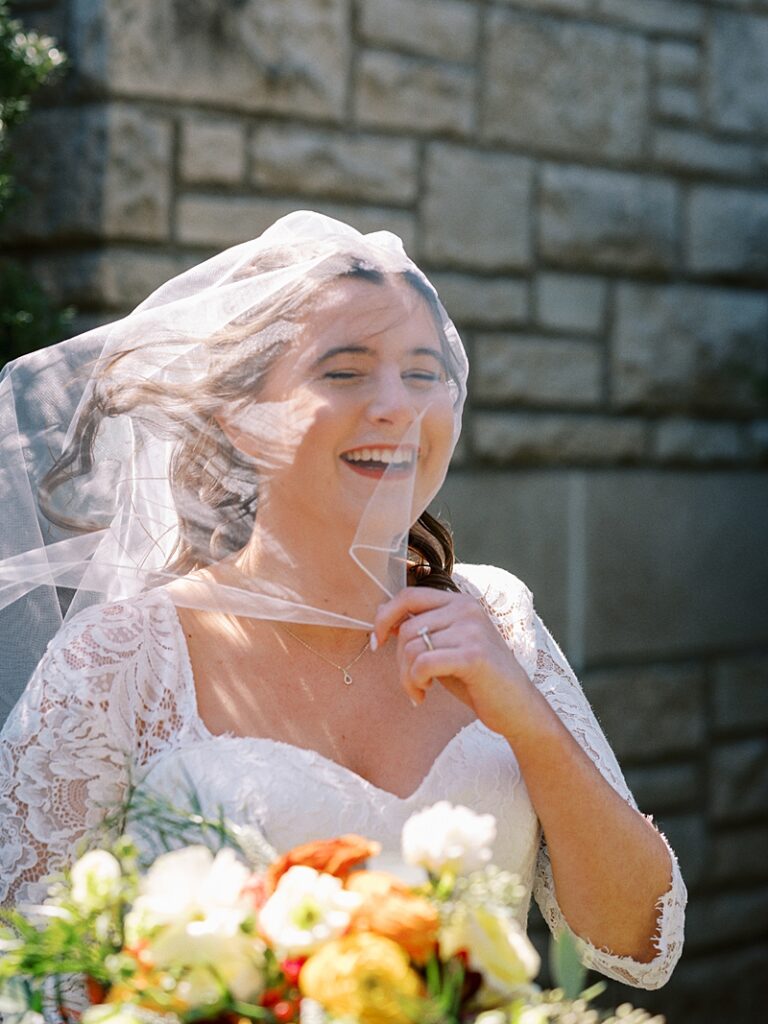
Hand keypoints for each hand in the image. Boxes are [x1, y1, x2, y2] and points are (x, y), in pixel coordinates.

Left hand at [372, 587, 539, 735]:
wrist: (517, 707)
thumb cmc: (477, 679)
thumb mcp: (447, 646)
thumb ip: (422, 628)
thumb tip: (382, 615)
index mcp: (459, 601)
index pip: (408, 595)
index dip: (384, 617)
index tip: (378, 642)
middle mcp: (466, 609)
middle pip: (407, 627)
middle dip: (398, 660)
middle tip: (409, 682)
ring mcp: (471, 630)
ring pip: (412, 647)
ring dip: (406, 677)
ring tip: (419, 690)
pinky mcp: (473, 656)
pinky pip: (423, 663)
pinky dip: (415, 682)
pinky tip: (424, 694)